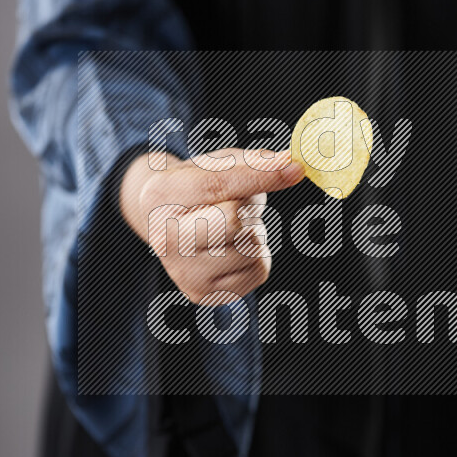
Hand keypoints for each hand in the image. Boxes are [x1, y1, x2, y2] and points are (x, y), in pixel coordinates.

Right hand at [120, 148, 303, 304]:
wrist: (164, 224)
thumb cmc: (195, 188)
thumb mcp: (215, 164)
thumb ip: (250, 162)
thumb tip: (290, 164)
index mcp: (162, 195)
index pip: (219, 184)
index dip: (261, 175)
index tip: (294, 169)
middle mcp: (165, 239)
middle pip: (234, 221)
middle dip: (249, 209)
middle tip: (238, 205)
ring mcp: (184, 272)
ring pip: (252, 247)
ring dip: (254, 233)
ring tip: (231, 229)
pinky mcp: (204, 294)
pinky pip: (259, 271)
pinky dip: (258, 256)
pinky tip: (234, 249)